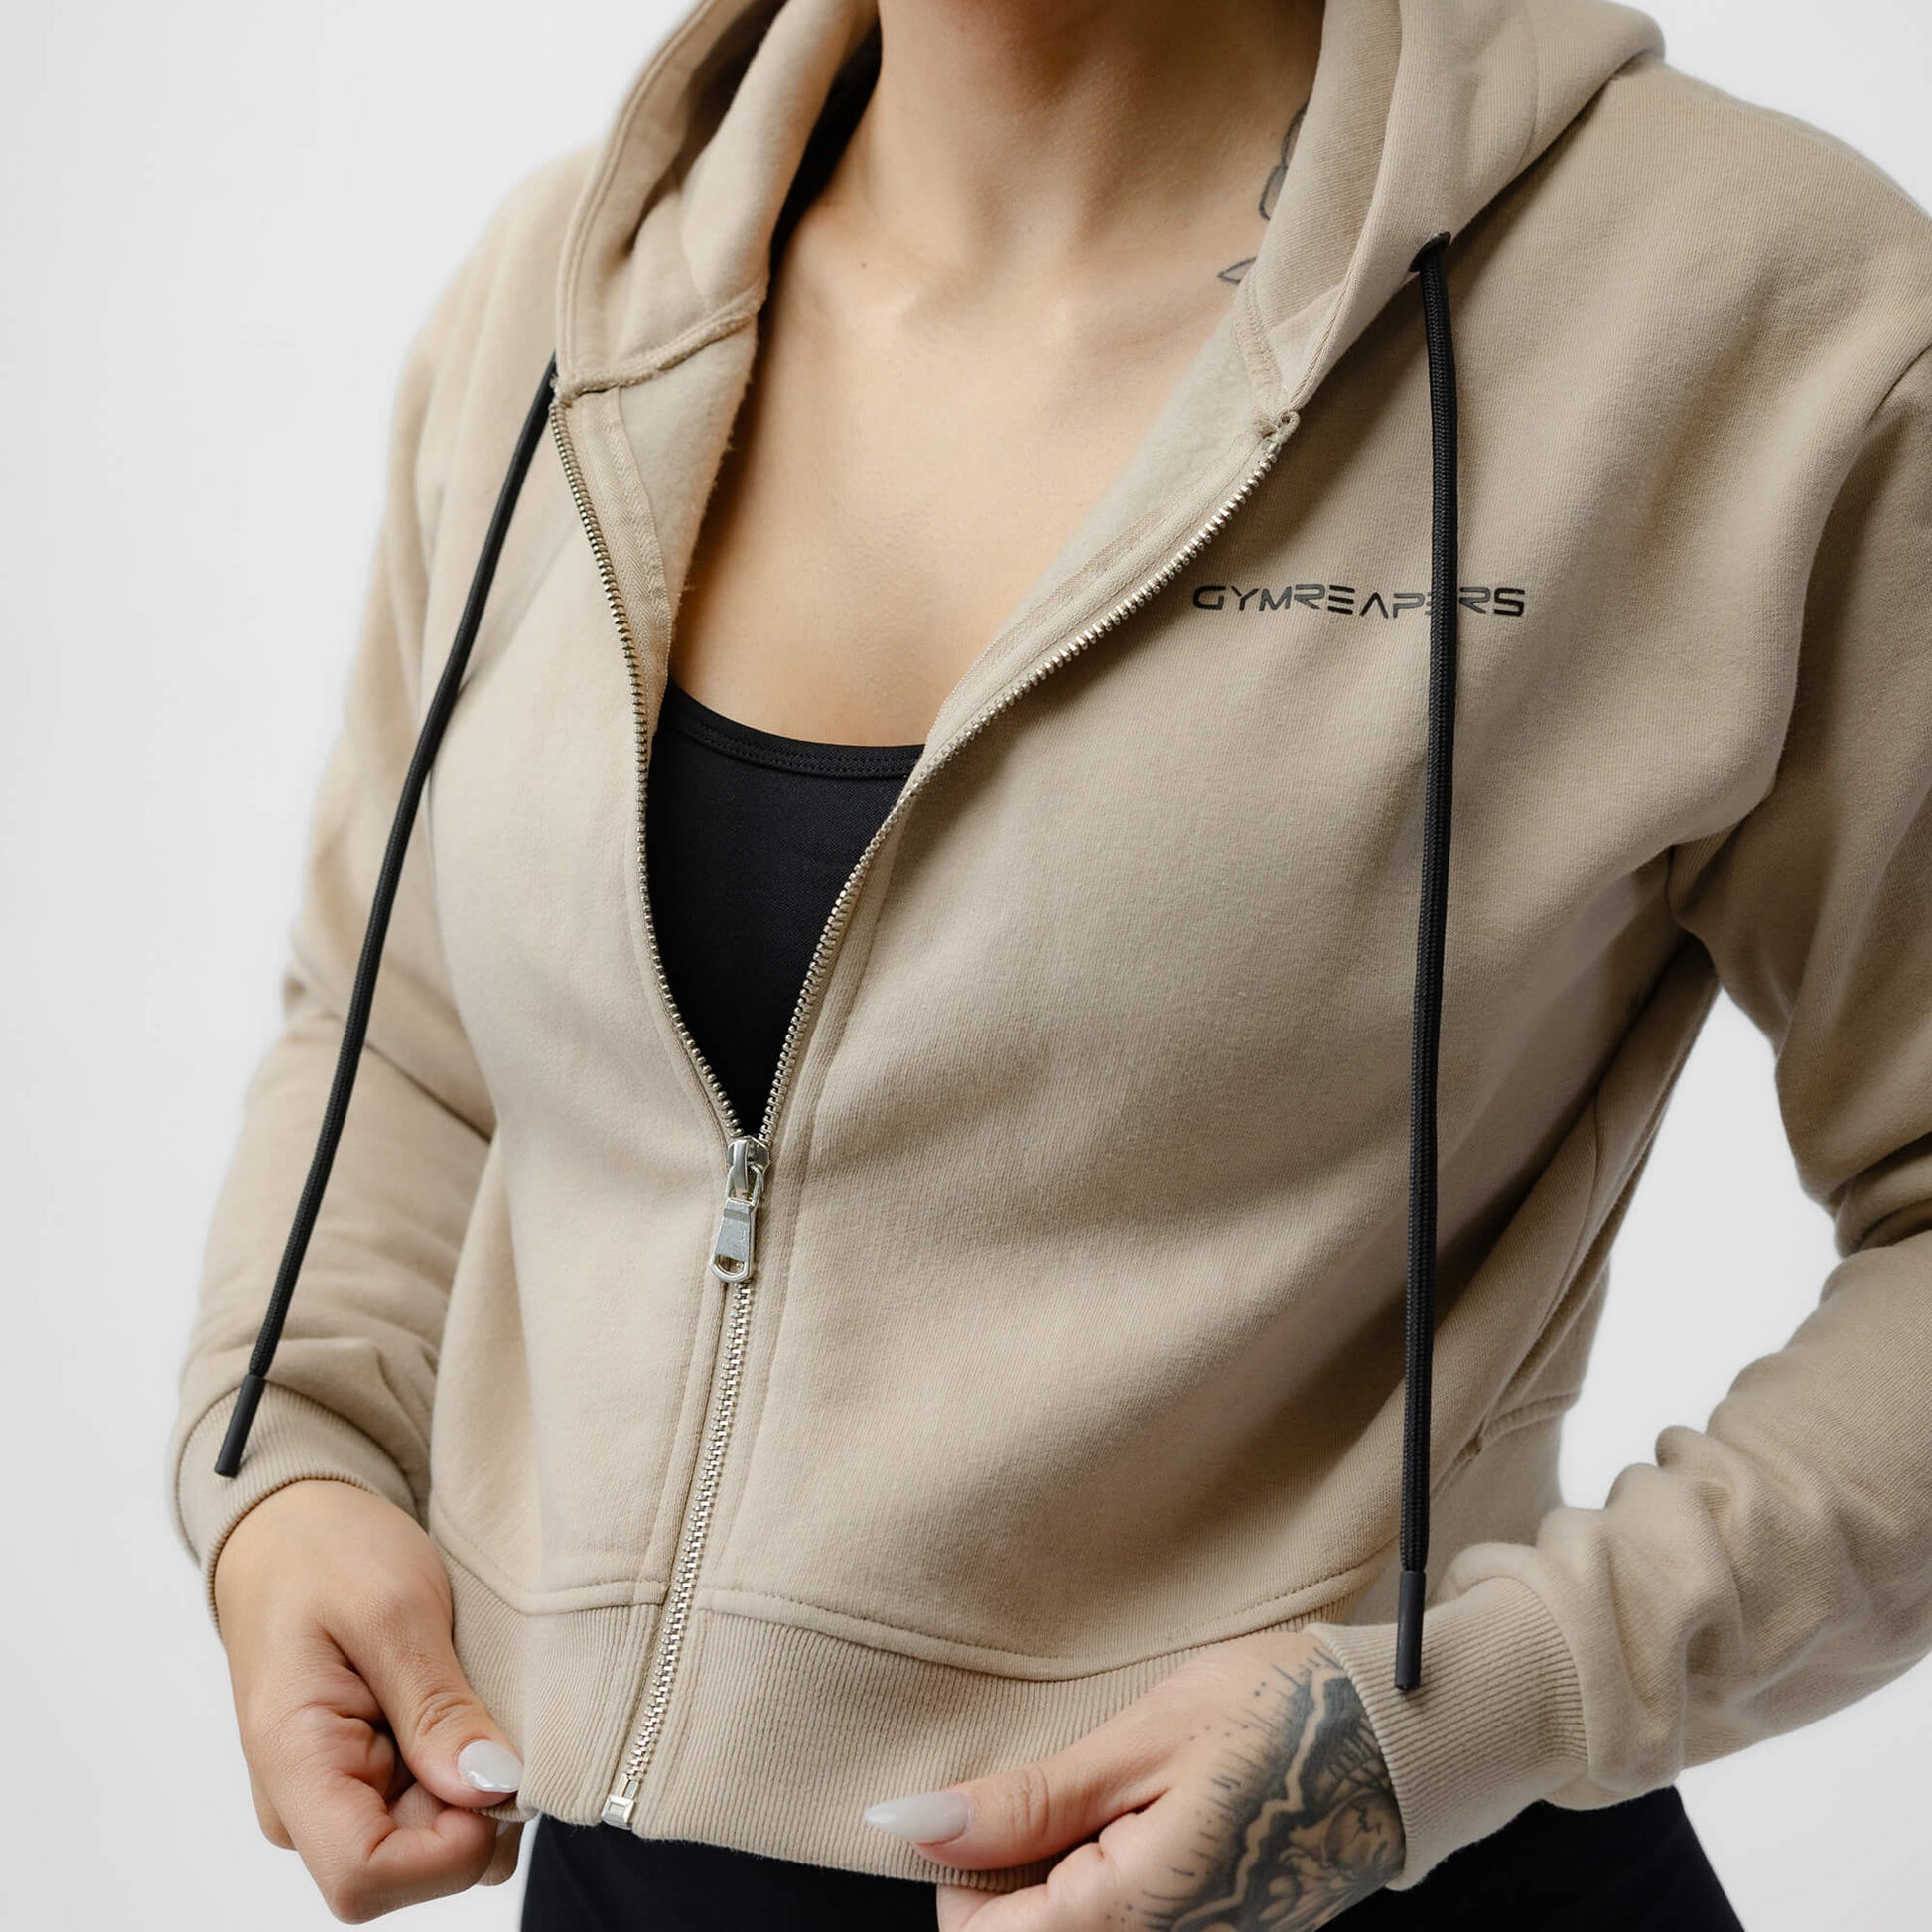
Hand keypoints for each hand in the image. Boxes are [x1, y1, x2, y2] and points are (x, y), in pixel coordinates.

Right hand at [212, 1478, 524, 1921]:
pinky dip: (467, 1770)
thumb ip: (436, 1707)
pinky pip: (433, 1807)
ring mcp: (336, 1794)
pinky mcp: (367, 1777)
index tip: (498, 1775)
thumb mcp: (393, 1608)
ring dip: (475, 1787)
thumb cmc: (327, 1554)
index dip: (447, 1852)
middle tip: (496, 1708)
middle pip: (410, 1866)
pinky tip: (468, 1707)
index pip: (363, 1878)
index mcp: (294, 1765)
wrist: (291, 1528)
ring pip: (432, 1841)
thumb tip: (489, 1791)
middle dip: (474, 1808)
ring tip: (477, 1696)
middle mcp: (305, 1803)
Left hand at [863, 1629, 1401, 1930]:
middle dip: (1013, 1866)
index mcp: (1130, 1918)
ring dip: (1066, 1863)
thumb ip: (1027, 1802)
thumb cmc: (1282, 1718)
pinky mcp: (1222, 1928)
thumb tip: (911, 1824)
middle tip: (1063, 1778)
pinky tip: (1147, 1805)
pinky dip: (1112, 1865)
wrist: (1407, 1735)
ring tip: (1110, 1785)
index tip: (995, 1794)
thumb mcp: (1142, 1740)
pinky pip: (1132, 1915)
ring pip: (1079, 1925)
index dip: (960, 1867)